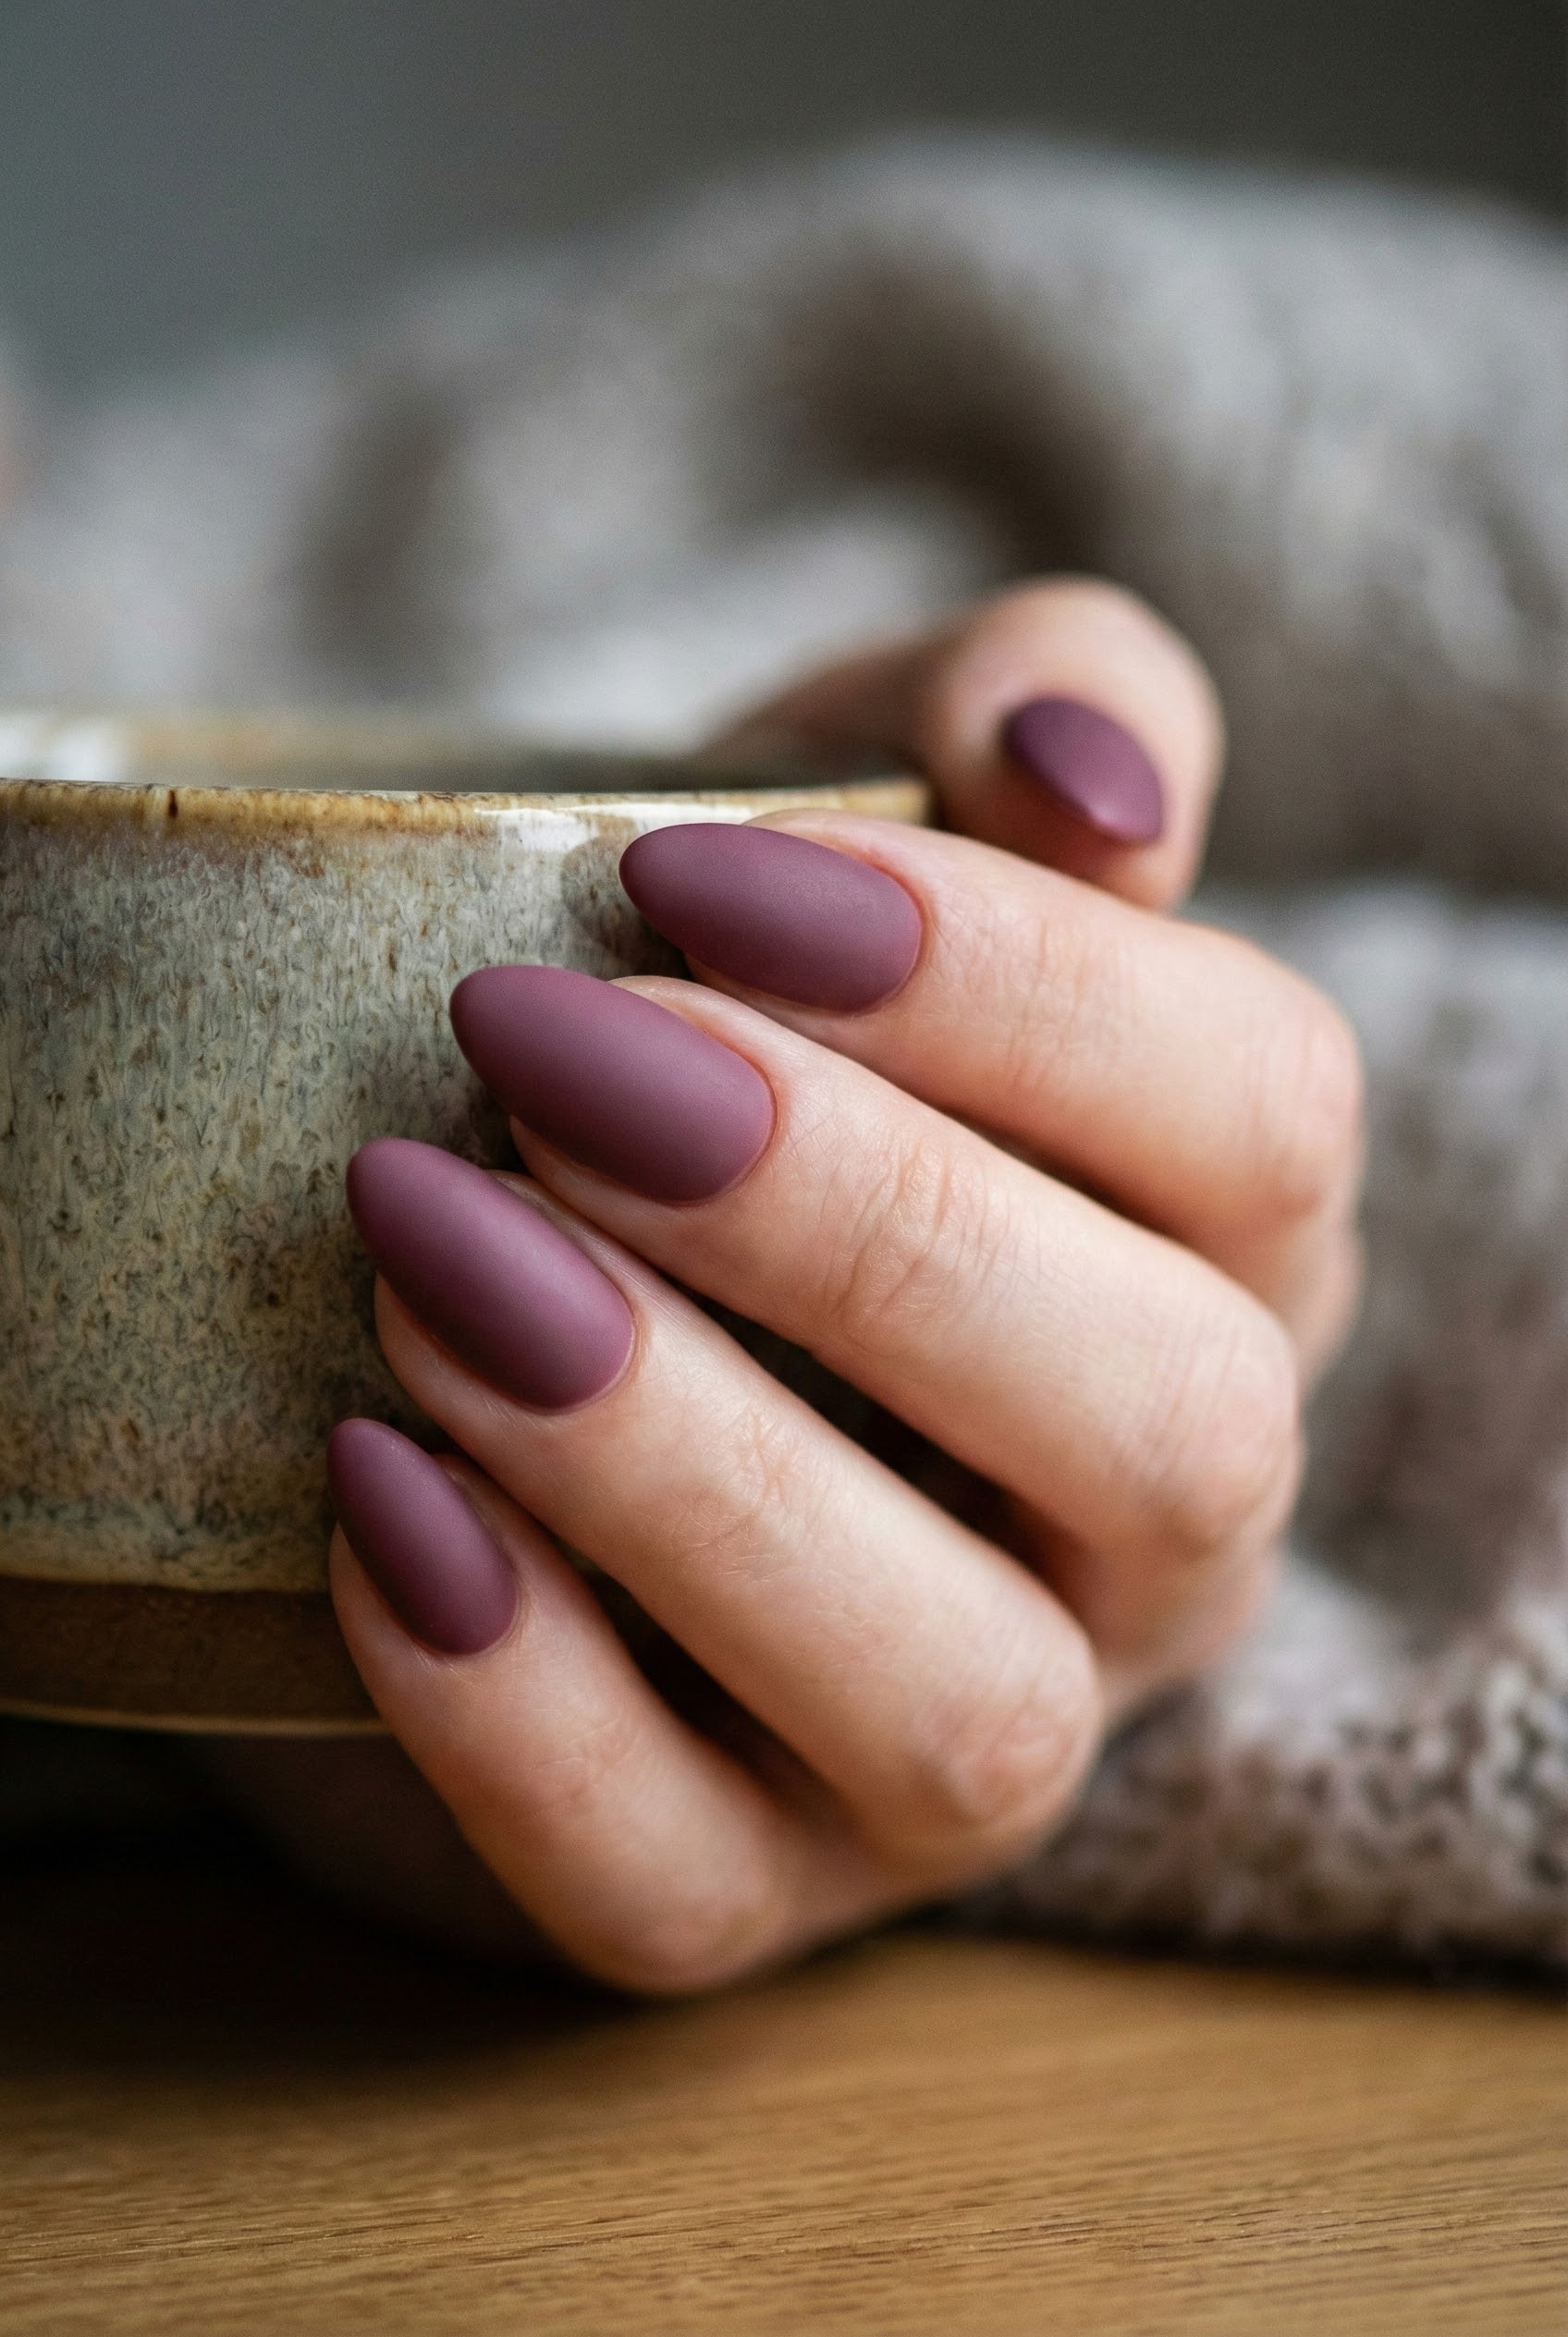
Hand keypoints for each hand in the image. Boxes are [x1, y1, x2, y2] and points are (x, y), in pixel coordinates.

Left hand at [301, 582, 1364, 1990]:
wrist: (516, 1265)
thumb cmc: (718, 1024)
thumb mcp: (854, 826)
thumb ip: (1021, 722)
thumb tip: (1096, 775)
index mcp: (1230, 1250)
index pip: (1263, 1121)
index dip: (1004, 982)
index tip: (686, 871)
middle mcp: (1158, 1528)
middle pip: (1163, 1424)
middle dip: (854, 1223)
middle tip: (552, 1054)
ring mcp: (972, 1741)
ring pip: (955, 1701)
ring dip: (690, 1469)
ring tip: (441, 1264)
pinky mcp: (743, 1887)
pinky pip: (680, 1876)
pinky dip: (515, 1698)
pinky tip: (374, 1487)